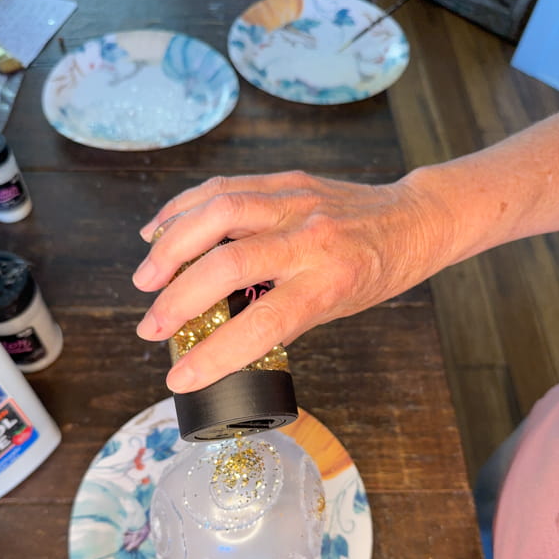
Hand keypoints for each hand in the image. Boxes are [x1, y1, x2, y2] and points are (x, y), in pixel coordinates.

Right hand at [132, 171, 453, 392]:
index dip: (214, 357)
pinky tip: (159, 230)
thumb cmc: (376, 273)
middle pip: (229, 264)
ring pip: (218, 213)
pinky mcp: (285, 179)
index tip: (179, 379)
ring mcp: (296, 202)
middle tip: (150, 327)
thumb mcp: (336, 306)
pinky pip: (223, 187)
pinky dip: (183, 208)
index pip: (262, 326)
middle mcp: (311, 239)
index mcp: (330, 283)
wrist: (413, 219)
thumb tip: (220, 334)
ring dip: (171, 246)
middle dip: (178, 299)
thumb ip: (281, 314)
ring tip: (145, 277)